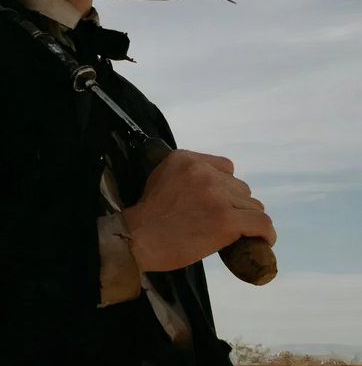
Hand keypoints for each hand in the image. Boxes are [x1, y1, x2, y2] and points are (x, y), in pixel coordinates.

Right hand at [121, 150, 276, 272]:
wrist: (136, 240)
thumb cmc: (145, 217)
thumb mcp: (160, 180)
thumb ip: (184, 177)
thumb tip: (209, 190)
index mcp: (185, 159)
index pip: (225, 167)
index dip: (225, 188)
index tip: (216, 204)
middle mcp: (203, 172)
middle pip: (241, 188)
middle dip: (235, 206)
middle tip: (220, 224)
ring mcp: (217, 195)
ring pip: (253, 206)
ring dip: (247, 221)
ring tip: (235, 235)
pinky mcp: (226, 219)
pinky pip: (262, 223)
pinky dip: (265, 235)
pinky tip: (263, 242)